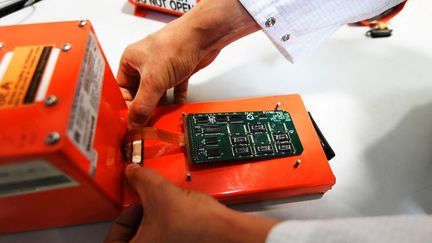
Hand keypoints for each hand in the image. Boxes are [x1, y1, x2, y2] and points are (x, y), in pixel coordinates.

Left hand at [105, 164, 278, 242]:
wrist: (226, 230)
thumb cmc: (193, 223)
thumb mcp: (159, 192)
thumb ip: (140, 179)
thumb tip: (132, 170)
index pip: (114, 240)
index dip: (121, 219)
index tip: (132, 204)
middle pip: (132, 237)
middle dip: (138, 218)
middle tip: (147, 203)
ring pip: (150, 236)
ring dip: (152, 220)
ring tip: (163, 204)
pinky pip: (164, 237)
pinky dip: (165, 225)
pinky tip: (175, 212)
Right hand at [117, 0, 258, 128]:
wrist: (203, 36)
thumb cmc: (175, 45)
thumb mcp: (153, 81)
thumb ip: (142, 105)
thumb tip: (133, 123)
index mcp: (131, 61)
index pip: (122, 89)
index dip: (126, 105)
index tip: (133, 121)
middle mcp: (145, 64)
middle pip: (140, 93)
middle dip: (145, 107)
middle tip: (148, 122)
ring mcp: (163, 68)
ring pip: (157, 93)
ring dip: (160, 105)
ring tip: (161, 118)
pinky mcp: (179, 71)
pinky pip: (174, 90)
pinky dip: (175, 99)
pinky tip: (176, 108)